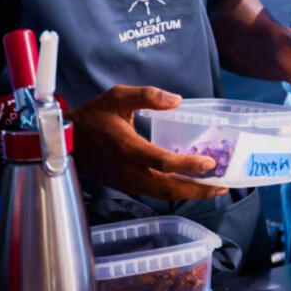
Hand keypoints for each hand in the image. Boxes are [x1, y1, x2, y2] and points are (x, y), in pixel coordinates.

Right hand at [68, 85, 226, 200]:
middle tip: (223, 186)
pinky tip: (191, 185)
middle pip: (168, 188)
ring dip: (190, 194)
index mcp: (127, 148)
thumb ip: (147, 95)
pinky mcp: (127, 186)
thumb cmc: (93, 117)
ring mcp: (128, 182)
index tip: (210, 163)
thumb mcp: (117, 97)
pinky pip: (155, 193)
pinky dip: (176, 192)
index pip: (162, 162)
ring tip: (214, 189)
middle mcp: (129, 171)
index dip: (188, 165)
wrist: (67, 141)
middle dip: (198, 190)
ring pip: (163, 195)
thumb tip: (176, 99)